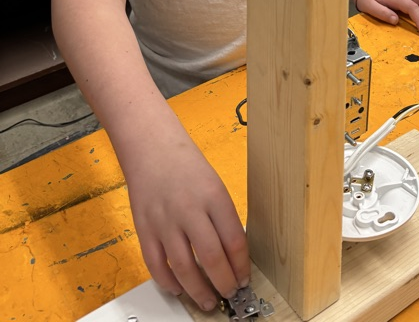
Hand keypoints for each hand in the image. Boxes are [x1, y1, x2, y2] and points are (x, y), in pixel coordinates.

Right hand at [124, 125, 250, 311]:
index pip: (234, 240)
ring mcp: (165, 221)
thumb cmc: (186, 164)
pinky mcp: (144, 229)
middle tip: (229, 293)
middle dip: (224, 283)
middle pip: (211, 257)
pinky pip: (156, 265)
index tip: (244, 278)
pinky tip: (178, 288)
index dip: (241, 265)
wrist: (151, 147)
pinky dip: (168, 282)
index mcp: (213, 196)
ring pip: (183, 268)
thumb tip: (231, 254)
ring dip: (198, 290)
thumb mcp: (214, 184)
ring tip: (207, 301)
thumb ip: (222, 217)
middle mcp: (190, 209)